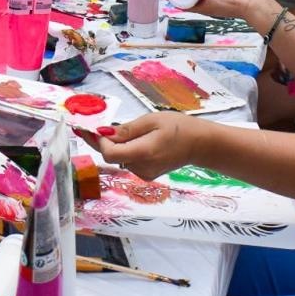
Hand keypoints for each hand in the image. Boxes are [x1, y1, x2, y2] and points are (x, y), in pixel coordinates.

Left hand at [90, 112, 206, 180]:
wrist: (200, 144)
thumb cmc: (179, 127)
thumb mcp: (152, 121)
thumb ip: (127, 129)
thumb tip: (103, 132)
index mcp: (143, 153)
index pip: (109, 153)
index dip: (99, 141)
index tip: (94, 127)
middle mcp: (141, 167)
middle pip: (112, 156)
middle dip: (104, 141)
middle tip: (97, 125)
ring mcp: (144, 173)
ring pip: (120, 158)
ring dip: (117, 145)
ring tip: (129, 131)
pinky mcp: (147, 174)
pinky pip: (129, 161)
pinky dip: (127, 151)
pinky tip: (137, 141)